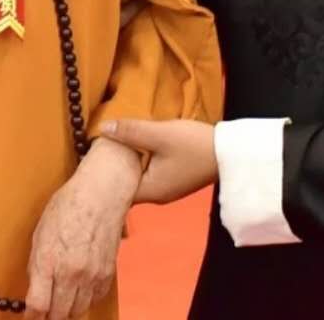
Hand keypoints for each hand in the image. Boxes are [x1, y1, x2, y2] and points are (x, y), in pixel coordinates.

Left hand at [25, 139, 139, 319]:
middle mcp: (71, 272)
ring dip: (67, 312)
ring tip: (59, 306)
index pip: (38, 305)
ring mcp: (91, 275)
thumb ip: (37, 264)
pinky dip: (85, 301)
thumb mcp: (40, 233)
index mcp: (49, 261)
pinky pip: (95, 300)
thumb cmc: (67, 206)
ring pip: (78, 311)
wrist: (101, 194)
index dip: (31, 317)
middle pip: (59, 315)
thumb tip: (34, 287)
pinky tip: (78, 293)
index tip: (29, 317)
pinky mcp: (107, 274)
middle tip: (44, 313)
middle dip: (49, 317)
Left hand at [99, 118, 216, 204]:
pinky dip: (140, 159)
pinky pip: (148, 170)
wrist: (231, 153)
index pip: (116, 189)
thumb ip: (130, 131)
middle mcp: (156, 195)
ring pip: (137, 174)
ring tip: (113, 140)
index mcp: (151, 191)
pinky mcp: (173, 178)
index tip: (91, 154)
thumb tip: (103, 129)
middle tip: (98, 144)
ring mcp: (165, 187)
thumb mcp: (159, 134)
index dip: (102, 172)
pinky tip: (136, 143)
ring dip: (128, 159)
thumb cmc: (195, 146)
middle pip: (125, 182)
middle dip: (113, 164)